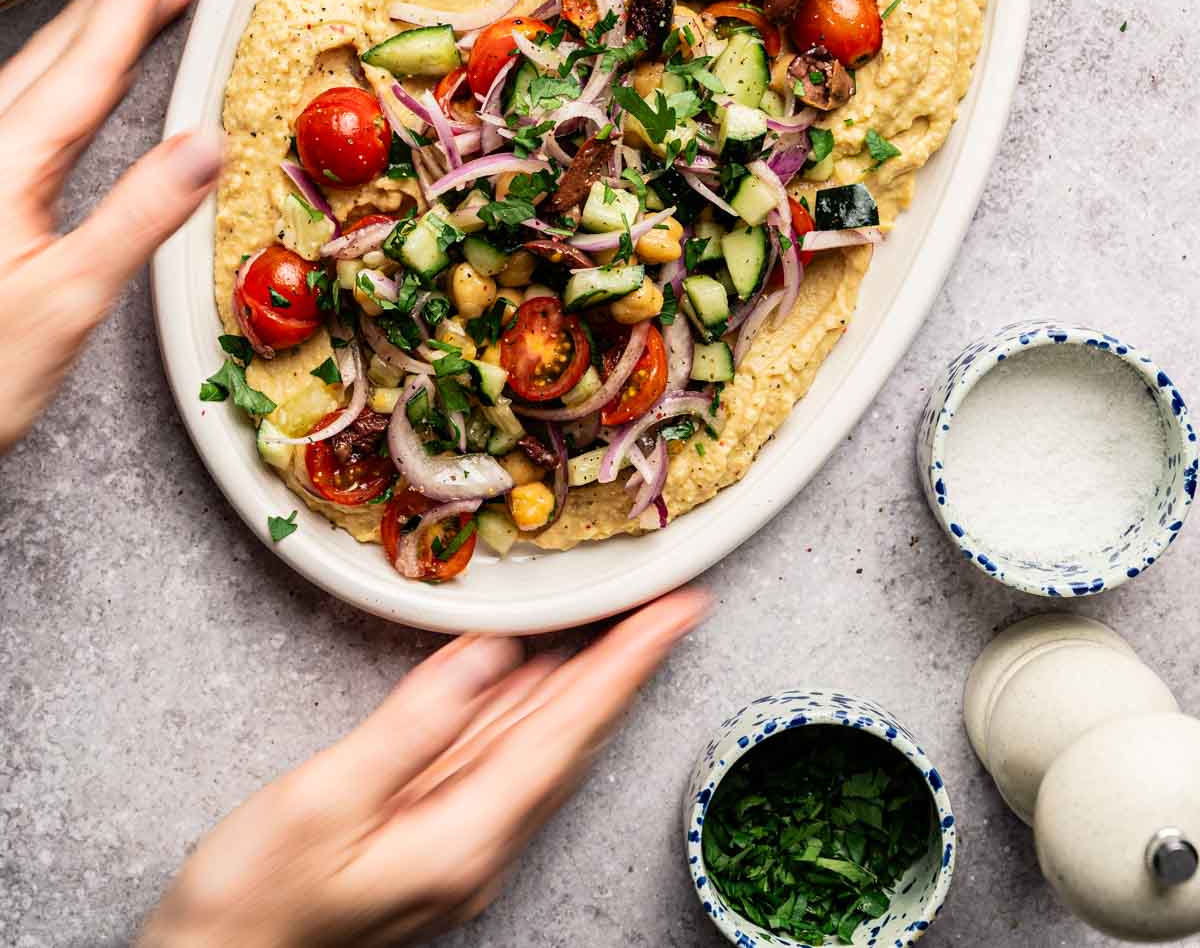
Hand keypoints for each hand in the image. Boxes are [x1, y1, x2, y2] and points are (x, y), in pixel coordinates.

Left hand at [0, 0, 221, 453]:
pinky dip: (65, 66)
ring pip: (35, 67)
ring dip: (93, 21)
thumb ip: (137, 218)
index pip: (90, 61)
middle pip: (60, 46)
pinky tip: (79, 69)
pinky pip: (22, 99)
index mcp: (8, 162)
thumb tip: (206, 147)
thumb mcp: (68, 300)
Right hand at [139, 588, 709, 947]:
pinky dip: (530, 712)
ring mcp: (457, 850)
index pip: (566, 733)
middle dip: (625, 670)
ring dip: (587, 686)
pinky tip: (535, 682)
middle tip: (671, 606)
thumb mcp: (325, 802)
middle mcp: (478, 849)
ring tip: (626, 630)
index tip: (675, 614)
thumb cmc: (253, 902)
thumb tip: (490, 652)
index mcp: (464, 839)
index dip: (626, 667)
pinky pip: (500, 763)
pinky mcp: (430, 843)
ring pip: (540, 750)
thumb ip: (414, 726)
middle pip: (569, 740)